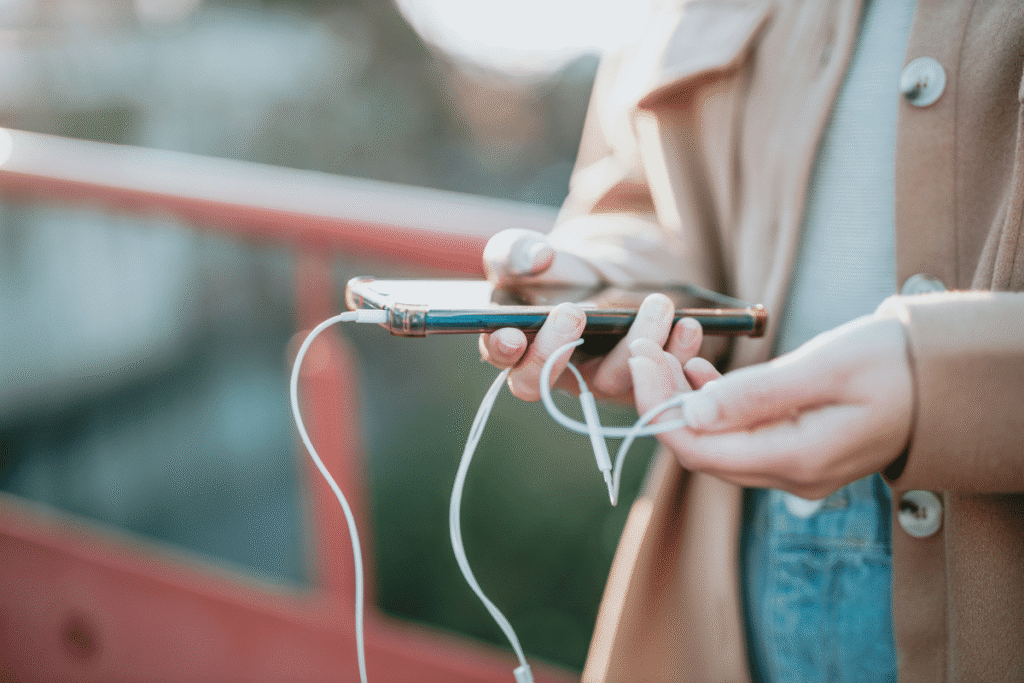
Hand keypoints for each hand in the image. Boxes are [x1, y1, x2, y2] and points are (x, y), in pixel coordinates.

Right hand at [481, 229, 702, 402]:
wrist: (609, 276)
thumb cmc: (557, 269)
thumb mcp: (529, 252)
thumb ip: (518, 252)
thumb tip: (539, 258)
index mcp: (516, 345)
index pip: (502, 357)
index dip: (504, 351)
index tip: (513, 333)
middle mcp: (554, 372)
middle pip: (543, 383)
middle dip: (556, 351)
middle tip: (573, 313)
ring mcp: (597, 382)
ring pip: (611, 381)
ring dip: (634, 343)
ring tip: (657, 304)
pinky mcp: (638, 384)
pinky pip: (658, 383)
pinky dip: (677, 355)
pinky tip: (689, 326)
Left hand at [627, 314, 913, 498]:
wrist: (941, 378)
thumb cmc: (892, 363)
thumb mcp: (825, 367)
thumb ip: (759, 392)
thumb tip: (693, 411)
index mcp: (797, 458)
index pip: (697, 449)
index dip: (656, 406)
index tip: (639, 356)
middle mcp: (789, 475)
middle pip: (699, 448)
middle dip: (661, 401)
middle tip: (644, 348)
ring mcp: (792, 468)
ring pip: (715, 442)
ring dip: (682, 401)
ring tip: (665, 353)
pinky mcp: (794, 451)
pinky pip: (738, 436)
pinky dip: (711, 404)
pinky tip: (699, 370)